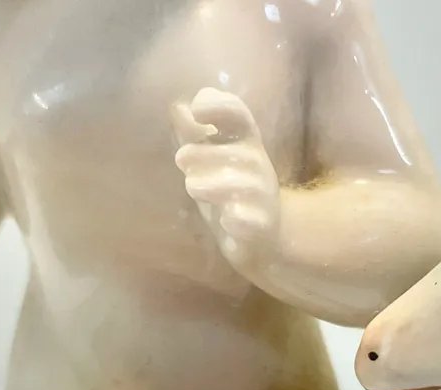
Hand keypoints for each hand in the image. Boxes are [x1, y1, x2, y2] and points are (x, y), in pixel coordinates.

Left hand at [171, 88, 280, 267]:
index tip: (196, 110)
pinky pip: (243, 218)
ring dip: (206, 185)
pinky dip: (232, 218)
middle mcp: (257, 162)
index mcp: (245, 140)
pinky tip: (226, 219)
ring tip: (195, 188)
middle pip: (228, 151)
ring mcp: (261, 194)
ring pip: (232, 184)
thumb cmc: (230, 187)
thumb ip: (194, 134)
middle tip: (183, 164)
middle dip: (198, 156)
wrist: (263, 232)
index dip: (218, 106)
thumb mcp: (211, 156)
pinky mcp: (259, 224)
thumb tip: (177, 107)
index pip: (238, 113)